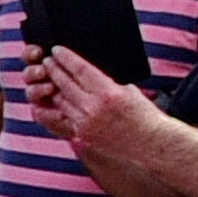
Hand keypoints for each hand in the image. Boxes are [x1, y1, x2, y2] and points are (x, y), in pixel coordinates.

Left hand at [33, 49, 156, 155]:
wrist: (151, 146)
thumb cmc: (145, 117)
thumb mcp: (129, 91)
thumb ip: (108, 82)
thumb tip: (91, 71)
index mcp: (108, 93)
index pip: (81, 70)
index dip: (66, 58)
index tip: (56, 50)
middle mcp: (94, 108)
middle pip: (66, 84)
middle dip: (54, 70)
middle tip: (47, 60)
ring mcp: (85, 124)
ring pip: (61, 101)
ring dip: (53, 89)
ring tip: (49, 78)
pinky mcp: (82, 137)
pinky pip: (64, 118)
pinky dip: (58, 108)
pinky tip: (54, 100)